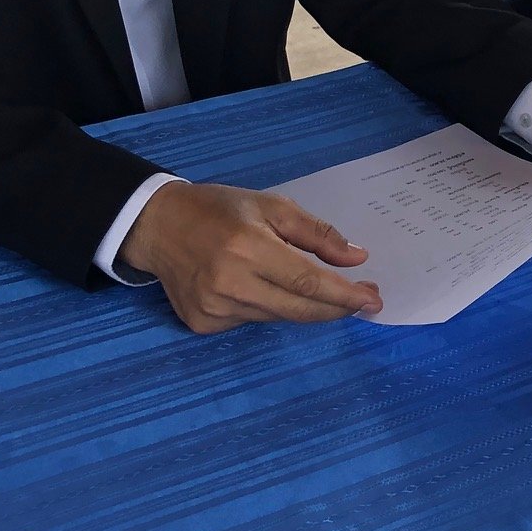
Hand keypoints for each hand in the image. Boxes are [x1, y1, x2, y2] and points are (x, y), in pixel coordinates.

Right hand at [119, 180, 382, 334]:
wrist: (158, 226)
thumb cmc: (219, 210)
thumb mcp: (272, 206)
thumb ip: (317, 234)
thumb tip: (357, 259)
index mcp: (248, 247)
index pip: (307, 282)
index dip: (344, 295)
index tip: (373, 299)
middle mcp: (229, 283)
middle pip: (298, 309)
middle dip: (336, 308)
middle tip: (363, 301)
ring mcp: (213, 309)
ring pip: (277, 316)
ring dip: (303, 306)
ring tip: (312, 286)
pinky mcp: (202, 324)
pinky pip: (252, 321)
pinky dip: (268, 307)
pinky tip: (260, 287)